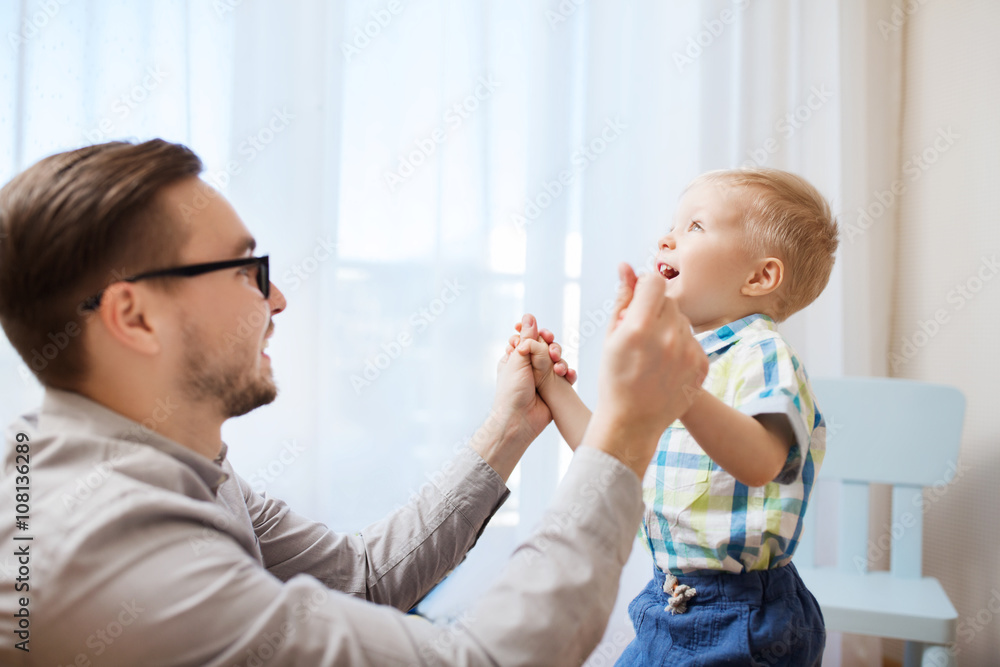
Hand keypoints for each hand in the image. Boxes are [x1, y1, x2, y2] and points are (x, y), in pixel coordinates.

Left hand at [472, 315, 557, 480]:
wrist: (520, 421)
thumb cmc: (512, 392)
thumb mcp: (517, 360)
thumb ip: (526, 338)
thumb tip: (529, 316)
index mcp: (515, 357)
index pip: (528, 338)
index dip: (536, 334)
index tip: (541, 333)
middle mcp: (529, 366)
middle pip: (546, 346)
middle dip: (551, 347)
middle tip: (552, 351)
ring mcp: (543, 377)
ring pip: (558, 359)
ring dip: (561, 360)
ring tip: (558, 368)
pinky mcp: (555, 388)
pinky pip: (567, 375)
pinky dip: (569, 374)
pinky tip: (567, 376)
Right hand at [584, 263, 708, 478]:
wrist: (633, 421)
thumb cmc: (615, 378)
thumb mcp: (611, 337)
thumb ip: (623, 298)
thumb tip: (626, 266)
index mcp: (639, 327)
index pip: (655, 281)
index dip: (645, 287)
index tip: (639, 301)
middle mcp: (667, 336)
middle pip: (669, 301)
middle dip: (656, 310)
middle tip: (641, 334)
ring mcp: (688, 352)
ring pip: (683, 321)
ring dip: (670, 328)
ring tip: (653, 353)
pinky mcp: (702, 364)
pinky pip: (694, 341)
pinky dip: (681, 347)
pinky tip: (666, 366)